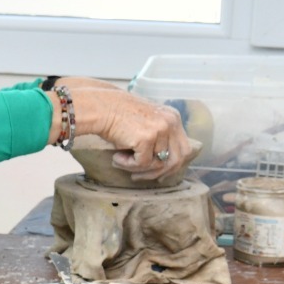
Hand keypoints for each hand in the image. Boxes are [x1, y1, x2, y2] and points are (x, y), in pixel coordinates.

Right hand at [64, 84, 191, 180]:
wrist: (100, 107)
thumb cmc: (116, 115)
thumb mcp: (146, 122)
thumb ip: (158, 136)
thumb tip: (161, 162)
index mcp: (173, 117)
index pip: (183, 149)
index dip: (172, 166)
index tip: (158, 174)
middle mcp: (171, 122)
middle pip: (177, 159)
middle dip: (159, 173)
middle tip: (139, 176)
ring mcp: (160, 130)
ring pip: (158, 164)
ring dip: (138, 168)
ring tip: (121, 162)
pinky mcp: (147, 138)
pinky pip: (142, 163)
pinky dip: (127, 165)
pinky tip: (116, 157)